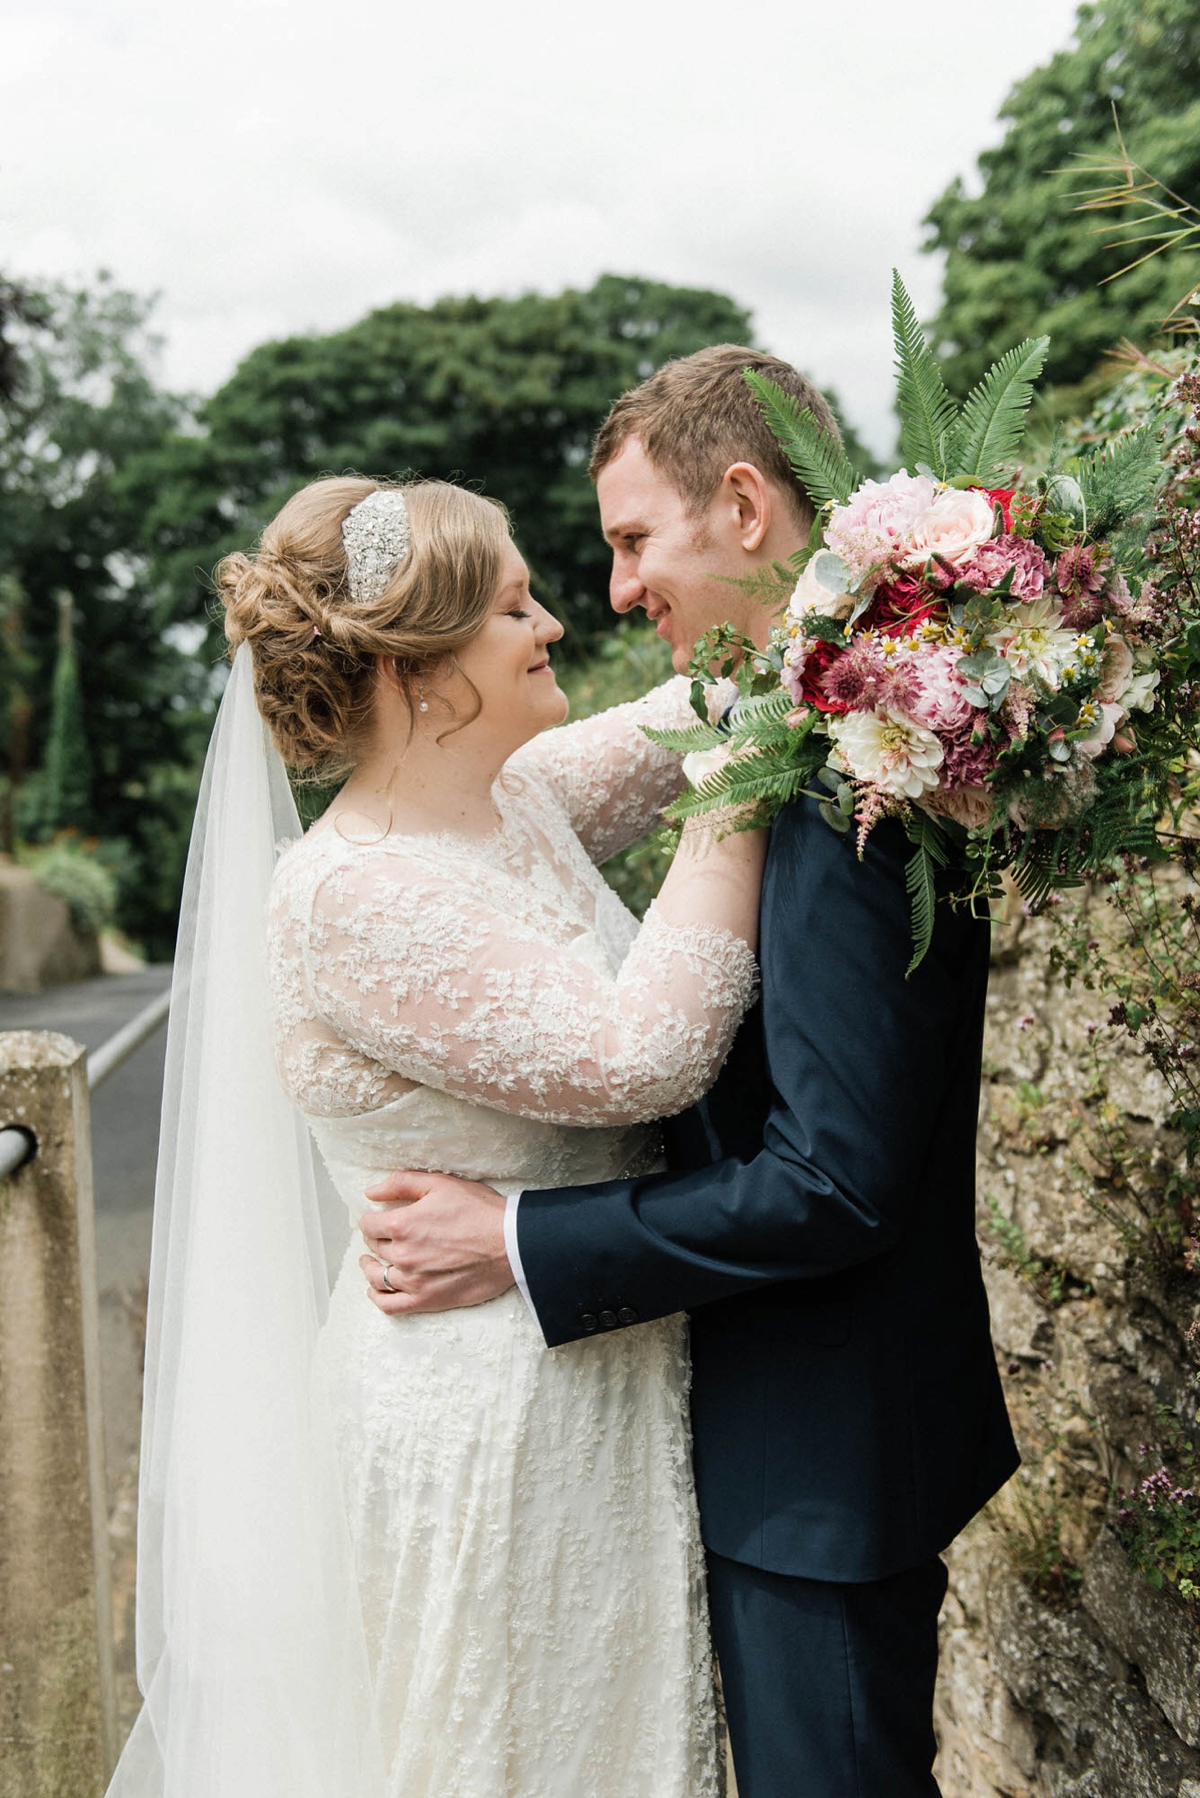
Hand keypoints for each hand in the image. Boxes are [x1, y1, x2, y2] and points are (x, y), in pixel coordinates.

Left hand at [358, 1171, 512, 1315]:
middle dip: (376, 1240)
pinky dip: (377, 1298)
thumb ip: (401, 1183)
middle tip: (384, 1236)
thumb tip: (371, 1193)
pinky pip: (390, 1305)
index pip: (369, 1225)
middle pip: (374, 1248)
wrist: (511, 1243)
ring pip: (377, 1277)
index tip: (377, 1219)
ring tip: (371, 1262)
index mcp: (403, 1224)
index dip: (371, 1220)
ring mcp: (413, 1281)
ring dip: (371, 1267)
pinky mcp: (427, 1300)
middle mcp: (403, 1254)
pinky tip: (376, 1290)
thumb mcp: (440, 1184)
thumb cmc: (481, 1211)